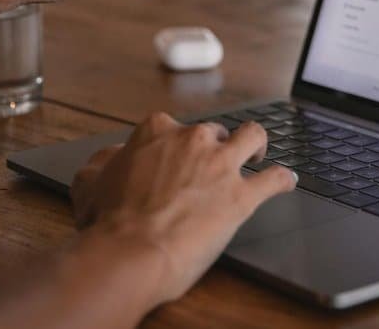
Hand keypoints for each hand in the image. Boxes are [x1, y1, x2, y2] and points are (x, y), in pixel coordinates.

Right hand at [71, 113, 296, 303]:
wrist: (130, 251)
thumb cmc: (108, 223)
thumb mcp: (91, 183)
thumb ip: (105, 164)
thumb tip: (110, 159)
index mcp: (157, 132)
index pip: (173, 127)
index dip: (175, 145)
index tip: (176, 157)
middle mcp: (193, 140)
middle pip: (214, 132)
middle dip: (214, 146)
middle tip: (211, 166)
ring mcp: (221, 165)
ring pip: (253, 138)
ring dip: (257, 145)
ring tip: (257, 155)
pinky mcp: (242, 196)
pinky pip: (274, 179)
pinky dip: (283, 179)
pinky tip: (287, 181)